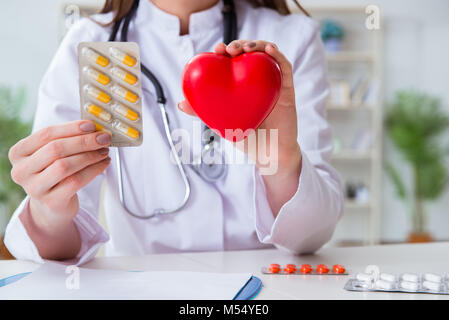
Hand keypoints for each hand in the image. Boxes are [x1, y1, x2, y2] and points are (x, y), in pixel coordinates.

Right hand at [8, 120, 110, 229]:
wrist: (52, 205)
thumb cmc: (54, 173)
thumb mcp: (52, 154)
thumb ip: (67, 139)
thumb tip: (95, 129)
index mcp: (18, 152)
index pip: (46, 134)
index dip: (71, 128)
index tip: (91, 126)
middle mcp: (21, 170)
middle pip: (56, 149)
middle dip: (84, 142)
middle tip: (103, 138)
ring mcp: (34, 188)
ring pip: (65, 166)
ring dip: (90, 156)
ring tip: (104, 151)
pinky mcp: (51, 201)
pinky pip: (76, 181)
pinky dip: (94, 170)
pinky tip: (104, 164)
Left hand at [178, 40, 300, 176]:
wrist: (269, 155)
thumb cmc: (246, 138)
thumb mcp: (221, 123)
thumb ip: (203, 111)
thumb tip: (180, 103)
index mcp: (242, 83)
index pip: (234, 60)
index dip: (226, 50)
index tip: (217, 50)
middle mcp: (257, 79)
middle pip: (250, 52)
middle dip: (239, 44)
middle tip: (229, 49)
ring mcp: (273, 82)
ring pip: (267, 54)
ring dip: (257, 44)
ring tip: (245, 48)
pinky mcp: (287, 88)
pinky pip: (285, 67)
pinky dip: (278, 55)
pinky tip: (269, 50)